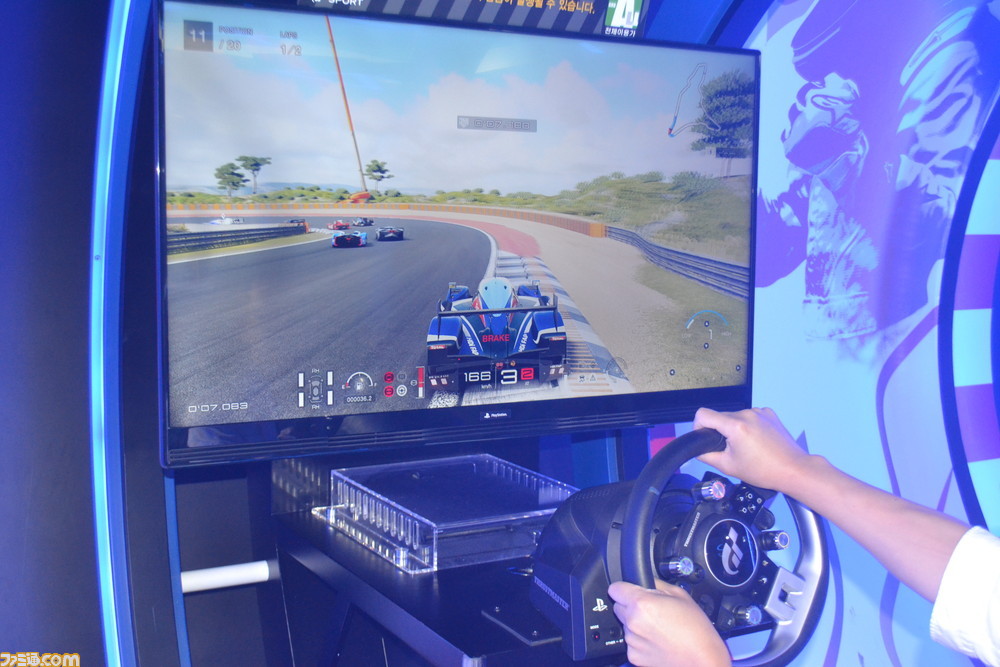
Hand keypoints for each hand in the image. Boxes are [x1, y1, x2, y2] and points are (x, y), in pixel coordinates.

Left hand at [608, 580, 730, 666]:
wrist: (702, 661)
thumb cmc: (696, 631)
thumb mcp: (680, 595)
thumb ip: (657, 584)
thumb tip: (644, 581)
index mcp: (642, 603)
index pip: (615, 588)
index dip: (624, 588)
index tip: (631, 591)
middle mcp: (633, 622)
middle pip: (618, 607)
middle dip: (631, 606)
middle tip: (651, 610)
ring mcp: (632, 640)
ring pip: (625, 625)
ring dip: (636, 624)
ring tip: (659, 627)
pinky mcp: (633, 656)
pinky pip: (631, 642)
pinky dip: (640, 640)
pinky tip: (657, 640)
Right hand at [693, 407, 811, 494]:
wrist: (793, 469)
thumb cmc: (766, 470)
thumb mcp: (729, 467)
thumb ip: (707, 456)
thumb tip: (698, 450)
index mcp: (736, 426)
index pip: (704, 414)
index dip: (698, 426)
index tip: (704, 436)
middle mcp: (748, 414)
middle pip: (720, 416)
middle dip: (720, 431)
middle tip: (730, 449)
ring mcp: (760, 412)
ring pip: (735, 417)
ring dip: (735, 429)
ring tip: (747, 447)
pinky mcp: (769, 414)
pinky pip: (750, 416)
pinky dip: (749, 426)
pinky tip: (756, 440)